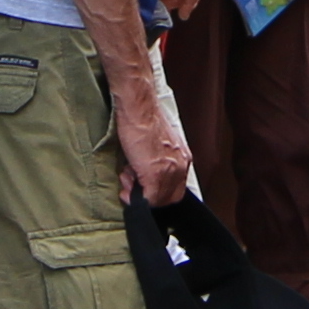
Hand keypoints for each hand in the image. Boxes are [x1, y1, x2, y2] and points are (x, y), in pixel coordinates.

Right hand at [112, 92, 195, 210]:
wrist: (138, 108)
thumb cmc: (144, 118)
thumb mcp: (157, 142)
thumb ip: (157, 159)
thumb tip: (144, 175)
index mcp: (182, 157)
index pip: (175, 187)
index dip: (157, 191)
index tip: (141, 186)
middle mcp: (180, 165)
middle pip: (169, 197)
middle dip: (148, 196)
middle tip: (132, 184)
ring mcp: (169, 171)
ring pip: (158, 200)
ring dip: (138, 194)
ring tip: (127, 176)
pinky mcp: (155, 175)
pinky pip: (148, 199)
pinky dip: (134, 197)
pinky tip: (126, 185)